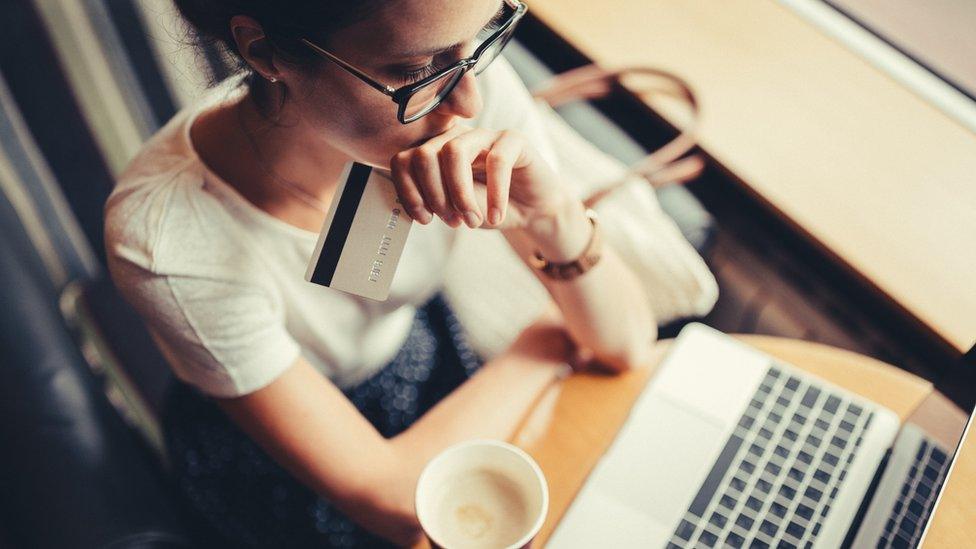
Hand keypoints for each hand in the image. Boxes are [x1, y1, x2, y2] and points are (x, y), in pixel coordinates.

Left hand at [388, 124, 570, 229]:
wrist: (533, 211)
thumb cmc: (491, 207)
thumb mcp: (456, 210)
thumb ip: (436, 201)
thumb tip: (416, 205)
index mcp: (435, 152)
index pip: (404, 160)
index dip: (408, 191)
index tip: (424, 219)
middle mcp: (455, 138)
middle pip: (424, 154)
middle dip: (435, 195)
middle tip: (453, 221)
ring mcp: (483, 135)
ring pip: (454, 151)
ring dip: (460, 194)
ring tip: (473, 220)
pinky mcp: (513, 139)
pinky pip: (496, 160)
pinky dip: (495, 194)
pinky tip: (496, 216)